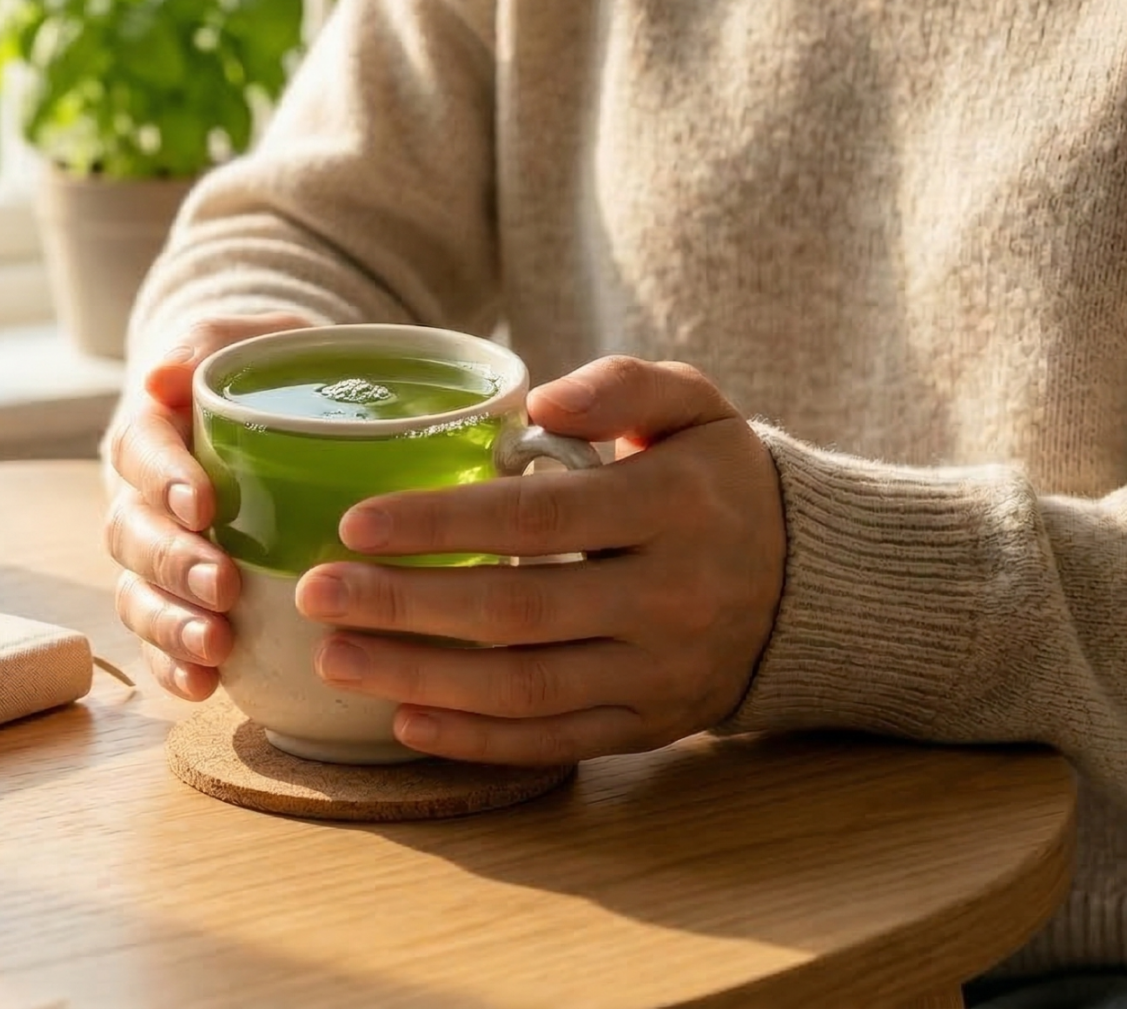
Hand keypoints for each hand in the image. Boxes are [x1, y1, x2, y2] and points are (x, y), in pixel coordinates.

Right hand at [105, 313, 317, 698]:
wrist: (283, 415)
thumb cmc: (269, 374)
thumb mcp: (253, 339)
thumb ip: (211, 345)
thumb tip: (164, 377)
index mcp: (153, 430)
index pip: (140, 450)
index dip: (164, 480)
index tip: (203, 503)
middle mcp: (141, 496)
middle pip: (131, 534)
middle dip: (172, 563)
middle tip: (222, 584)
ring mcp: (154, 554)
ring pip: (137, 593)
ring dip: (169, 623)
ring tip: (214, 645)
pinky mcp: (177, 600)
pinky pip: (158, 640)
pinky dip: (172, 665)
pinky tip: (204, 686)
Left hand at [293, 356, 785, 766]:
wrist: (811, 580)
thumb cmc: (718, 478)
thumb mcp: (695, 405)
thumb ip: (624, 384)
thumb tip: (541, 405)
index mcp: (673, 507)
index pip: (538, 518)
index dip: (441, 523)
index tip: (355, 523)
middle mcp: (671, 597)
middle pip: (517, 612)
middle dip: (404, 607)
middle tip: (314, 593)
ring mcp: (661, 671)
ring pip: (525, 689)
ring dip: (419, 679)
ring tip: (334, 658)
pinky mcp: (652, 724)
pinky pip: (555, 742)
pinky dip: (476, 740)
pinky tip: (403, 720)